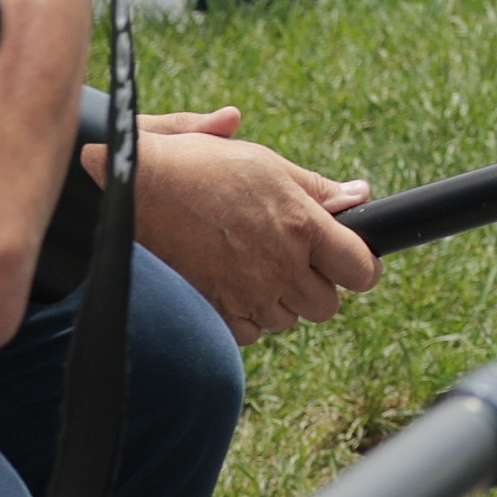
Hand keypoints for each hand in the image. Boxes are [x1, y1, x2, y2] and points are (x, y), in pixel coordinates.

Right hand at [124, 112, 377, 340]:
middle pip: (328, 304)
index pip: (362, 270)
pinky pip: (251, 332)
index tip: (348, 257)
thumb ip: (318, 187)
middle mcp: (280, 267)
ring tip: (254, 261)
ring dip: (280, 298)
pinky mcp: (216, 312)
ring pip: (289, 320)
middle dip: (317, 282)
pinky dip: (247, 314)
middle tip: (292, 255)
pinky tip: (232, 281)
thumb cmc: (203, 165)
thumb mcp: (268, 164)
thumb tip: (359, 197)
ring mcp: (248, 295)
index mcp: (302, 226)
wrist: (134, 187)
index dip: (361, 264)